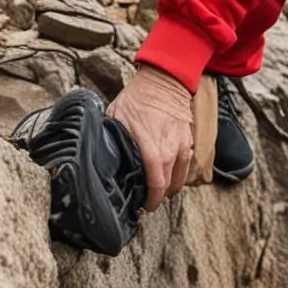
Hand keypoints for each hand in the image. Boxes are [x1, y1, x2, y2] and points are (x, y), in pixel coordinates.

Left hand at [105, 63, 195, 211]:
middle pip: (168, 185)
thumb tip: (99, 155)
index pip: (155, 183)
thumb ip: (112, 139)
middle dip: (158, 197)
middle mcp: (169, 150)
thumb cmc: (138, 97)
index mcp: (151, 147)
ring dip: (170, 187)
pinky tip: (170, 176)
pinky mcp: (188, 141)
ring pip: (179, 178)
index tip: (144, 206)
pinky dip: (179, 174)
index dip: (151, 199)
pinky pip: (186, 165)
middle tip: (147, 201)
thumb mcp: (116, 117)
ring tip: (159, 191)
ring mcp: (181, 145)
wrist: (164, 80)